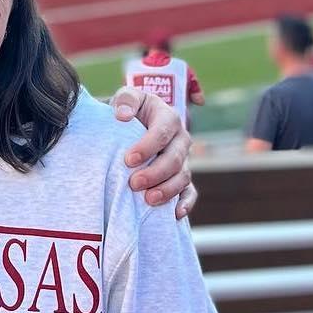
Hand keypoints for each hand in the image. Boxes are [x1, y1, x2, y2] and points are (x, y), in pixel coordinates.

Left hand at [111, 89, 194, 219]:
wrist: (132, 124)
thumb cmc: (129, 110)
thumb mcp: (126, 97)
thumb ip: (125, 101)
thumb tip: (123, 116)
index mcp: (169, 117)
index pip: (162, 132)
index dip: (147, 147)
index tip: (128, 159)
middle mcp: (181, 139)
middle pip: (175, 158)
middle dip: (155, 173)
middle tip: (133, 183)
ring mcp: (184, 160)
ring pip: (183, 177)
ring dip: (167, 190)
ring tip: (148, 199)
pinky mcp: (182, 177)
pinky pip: (190, 192)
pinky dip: (186, 203)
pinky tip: (175, 214)